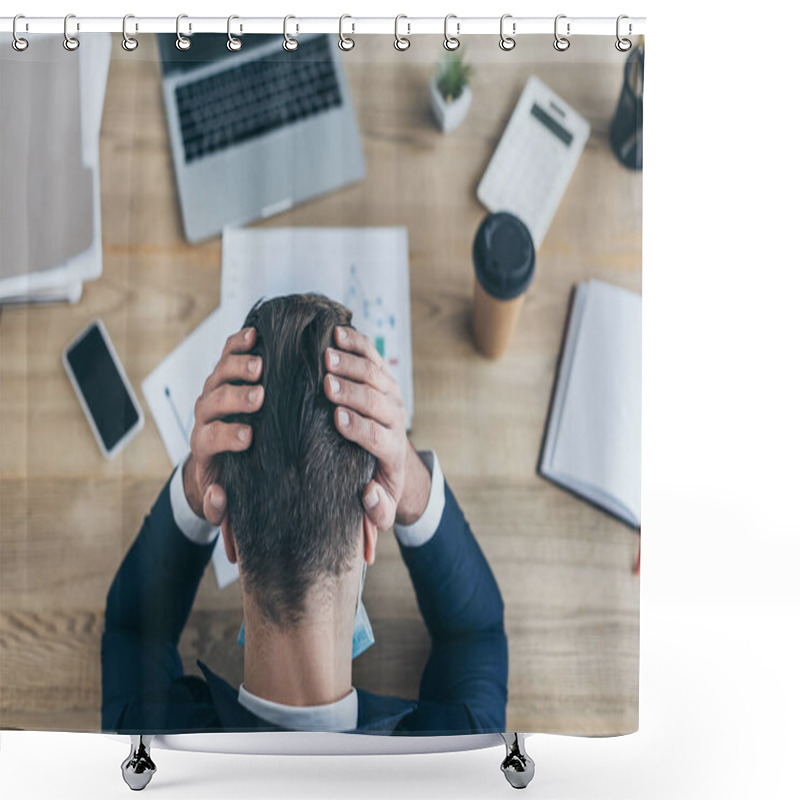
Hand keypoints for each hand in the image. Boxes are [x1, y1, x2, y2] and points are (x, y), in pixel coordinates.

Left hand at [183, 327, 263, 524]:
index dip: (227, 436)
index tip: (248, 437)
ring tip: (259, 364)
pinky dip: (239, 343)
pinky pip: (227, 354)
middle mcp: (205, 414)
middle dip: (235, 398)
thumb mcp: (220, 501)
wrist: (216, 454)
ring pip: (219, 374)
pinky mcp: (224, 374)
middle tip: (258, 396)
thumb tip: (218, 496)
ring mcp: (214, 391)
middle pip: (214, 401)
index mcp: (204, 445)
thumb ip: (217, 506)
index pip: (210, 438)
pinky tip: (256, 334)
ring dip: (237, 367)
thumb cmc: (226, 477)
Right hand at [324, 326, 430, 529]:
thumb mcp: (379, 507)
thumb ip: (376, 509)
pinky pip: (372, 355)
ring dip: (352, 363)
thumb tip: (367, 493)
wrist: (393, 457)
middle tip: (327, 383)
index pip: (378, 436)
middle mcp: (395, 418)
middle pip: (376, 400)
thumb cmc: (376, 482)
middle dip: (353, 391)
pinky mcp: (384, 376)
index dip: (360, 427)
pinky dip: (356, 342)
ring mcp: (390, 394)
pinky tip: (336, 333)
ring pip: (374, 373)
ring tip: (326, 355)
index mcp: (392, 449)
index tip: (337, 419)